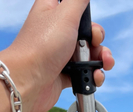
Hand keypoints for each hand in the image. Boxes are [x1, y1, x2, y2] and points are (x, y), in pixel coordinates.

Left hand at [0, 0, 114, 111]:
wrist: (28, 82)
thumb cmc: (41, 46)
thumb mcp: (65, 13)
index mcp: (52, 12)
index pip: (72, 5)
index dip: (84, 12)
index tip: (86, 19)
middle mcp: (56, 32)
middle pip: (86, 32)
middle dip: (97, 39)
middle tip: (94, 43)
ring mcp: (60, 55)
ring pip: (87, 54)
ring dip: (100, 59)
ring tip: (104, 64)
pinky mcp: (63, 74)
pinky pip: (84, 73)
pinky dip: (92, 76)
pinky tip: (94, 78)